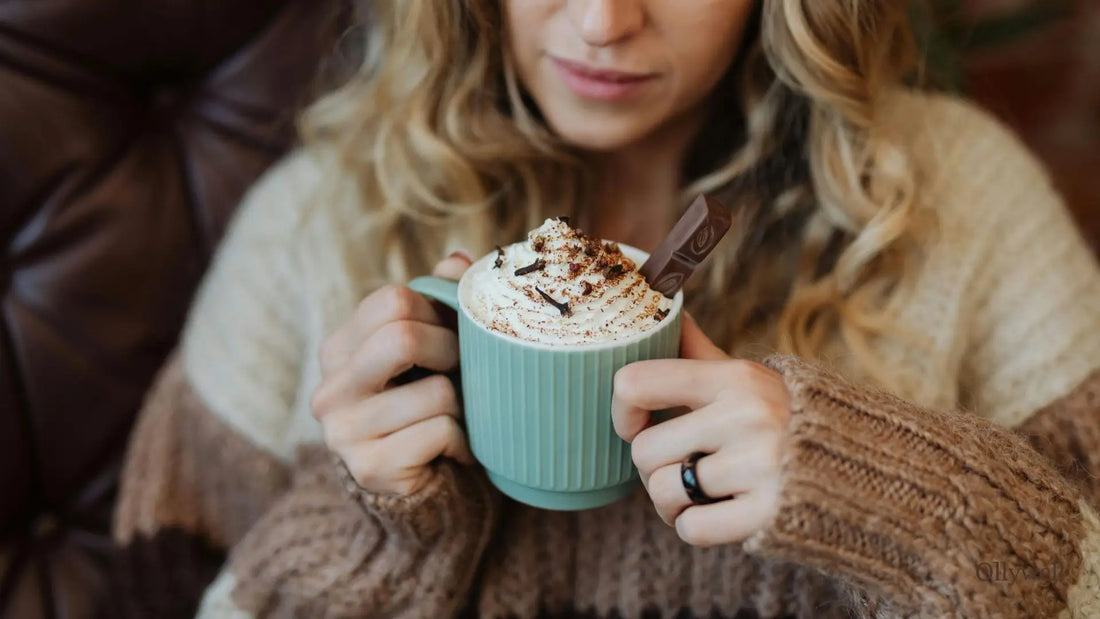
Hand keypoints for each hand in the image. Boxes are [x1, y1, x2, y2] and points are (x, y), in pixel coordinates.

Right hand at [311, 252, 475, 495]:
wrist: (419, 486)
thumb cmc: (425, 406)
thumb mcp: (428, 350)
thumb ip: (438, 301)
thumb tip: (458, 260)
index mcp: (339, 349)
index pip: (393, 299)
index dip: (437, 312)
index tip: (452, 333)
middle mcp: (330, 389)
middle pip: (404, 337)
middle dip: (451, 351)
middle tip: (462, 370)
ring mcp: (344, 432)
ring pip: (436, 392)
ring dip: (462, 405)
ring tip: (456, 416)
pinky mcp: (370, 468)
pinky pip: (441, 432)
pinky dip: (463, 440)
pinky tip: (453, 448)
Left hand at [611, 315, 790, 546]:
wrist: (871, 470)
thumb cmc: (791, 421)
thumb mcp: (752, 379)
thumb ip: (702, 354)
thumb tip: (669, 314)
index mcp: (734, 378)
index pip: (637, 382)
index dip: (622, 411)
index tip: (635, 425)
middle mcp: (745, 416)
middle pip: (644, 451)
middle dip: (654, 468)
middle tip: (683, 468)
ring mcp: (758, 466)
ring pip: (663, 492)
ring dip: (671, 504)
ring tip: (699, 495)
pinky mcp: (768, 513)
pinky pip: (691, 529)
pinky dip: (695, 528)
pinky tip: (719, 515)